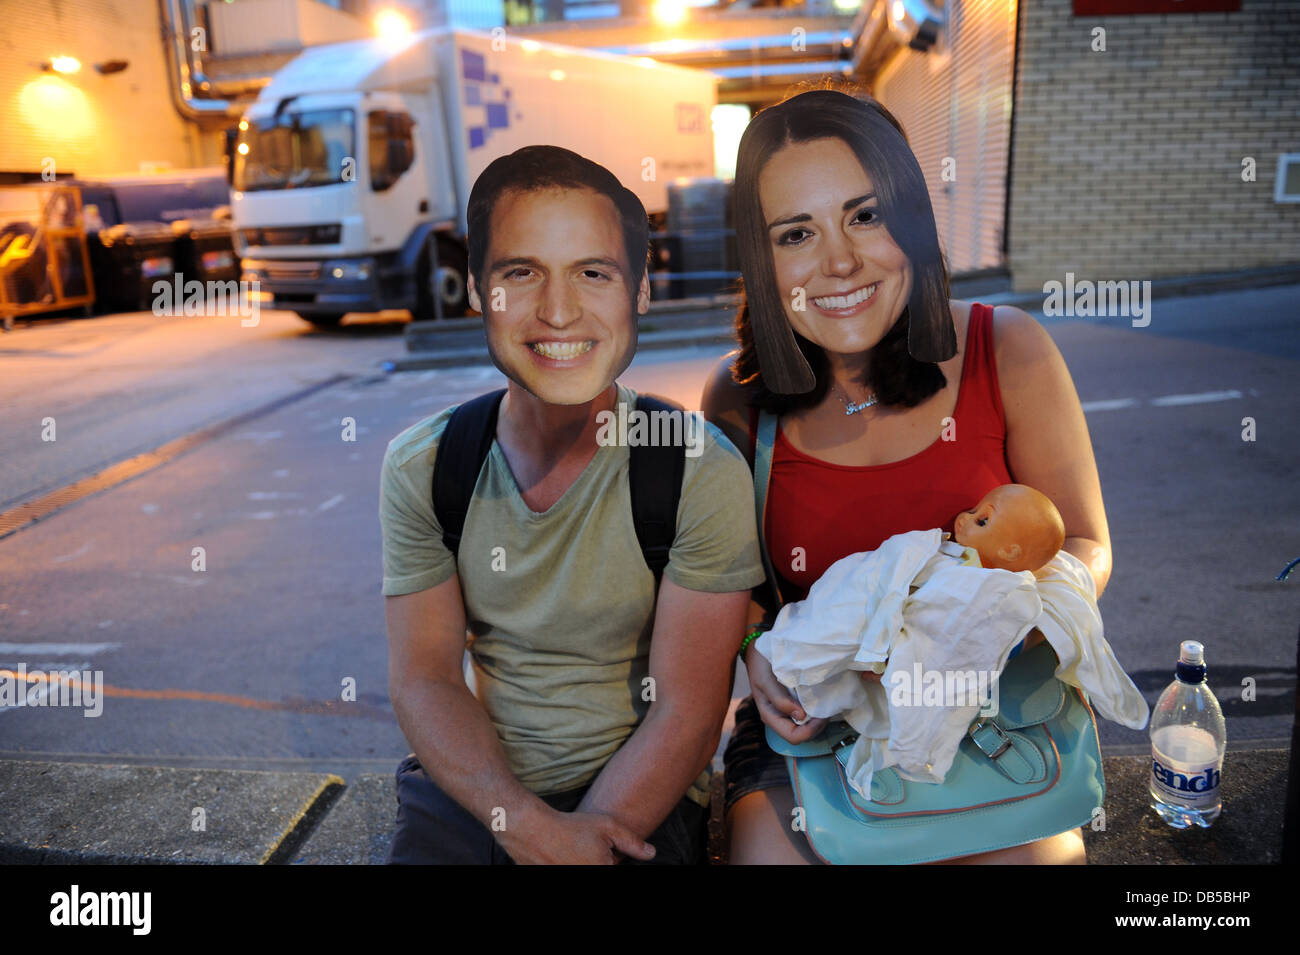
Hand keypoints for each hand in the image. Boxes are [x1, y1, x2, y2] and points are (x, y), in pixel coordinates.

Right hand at [499, 805, 656, 864]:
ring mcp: (569, 878)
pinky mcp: (552, 878)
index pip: (615, 866)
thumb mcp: (607, 827)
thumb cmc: (570, 827)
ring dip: (582, 862)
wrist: (532, 830)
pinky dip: (567, 862)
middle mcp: (586, 877)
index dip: (611, 858)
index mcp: (603, 870)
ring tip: (574, 851)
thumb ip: (632, 842)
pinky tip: (563, 855)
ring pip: (583, 869)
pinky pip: (570, 868)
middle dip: (597, 861)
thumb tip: (652, 854)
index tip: (603, 850)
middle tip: (586, 848)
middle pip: (599, 867)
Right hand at [745, 644, 825, 743]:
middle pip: (803, 734)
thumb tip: (800, 716)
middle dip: (817, 725)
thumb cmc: (760, 666)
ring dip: (818, 719)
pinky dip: (817, 710)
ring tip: (825, 703)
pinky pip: (808, 714)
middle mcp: (780, 717)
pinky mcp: (794, 703)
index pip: (794, 737)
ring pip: (808, 726)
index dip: (809, 730)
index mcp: (771, 716)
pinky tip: (820, 698)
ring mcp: (788, 711)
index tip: (820, 715)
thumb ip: (780, 700)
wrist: (759, 653)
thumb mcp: (765, 681)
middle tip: (826, 708)